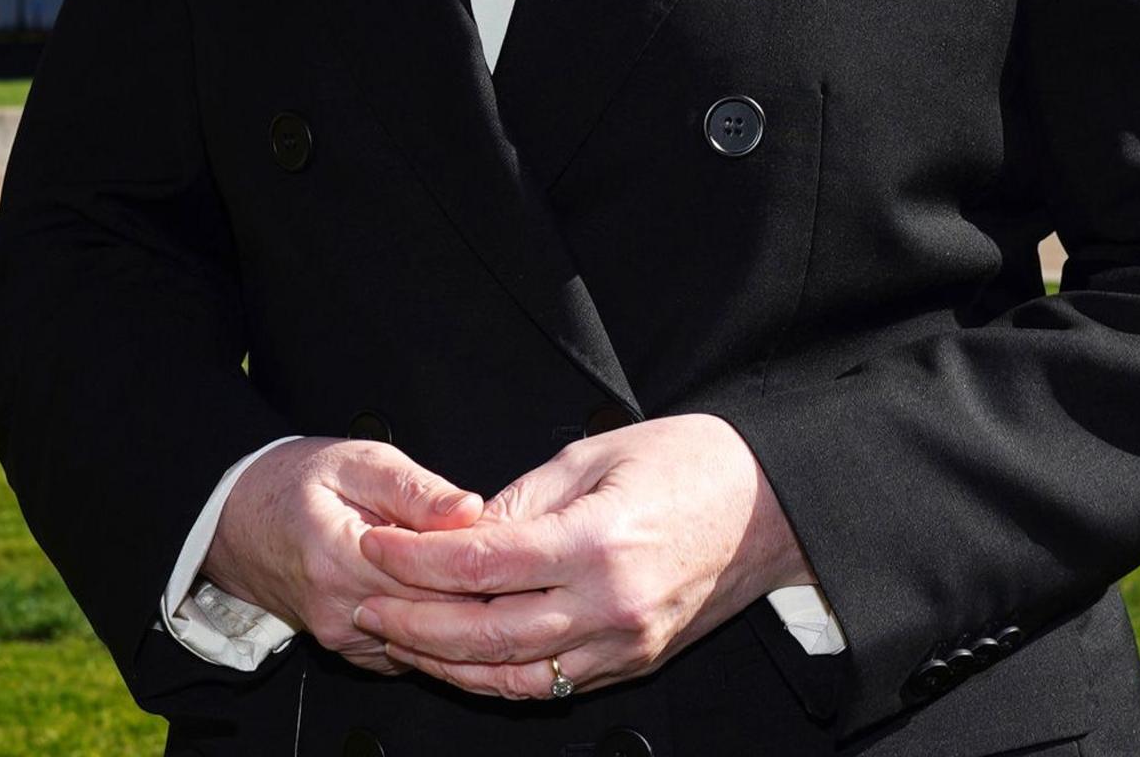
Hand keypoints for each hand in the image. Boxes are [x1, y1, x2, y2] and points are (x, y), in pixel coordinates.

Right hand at [198, 437, 487, 674]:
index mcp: (341, 560)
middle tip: (511, 563)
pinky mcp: (347, 648)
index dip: (484, 568)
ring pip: (427, 641)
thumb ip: (415, 489)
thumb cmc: (295, 482)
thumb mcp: (357, 462)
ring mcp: (341, 636)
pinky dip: (433, 625)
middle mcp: (339, 611)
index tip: (512, 546)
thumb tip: (470, 510)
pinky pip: (407, 648)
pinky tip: (447, 595)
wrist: (236, 519)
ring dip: (459, 613)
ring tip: (481, 575)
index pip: (438, 585)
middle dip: (481, 594)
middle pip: (439, 619)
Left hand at [348, 413, 811, 700]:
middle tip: (366, 603)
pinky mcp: (632, 661)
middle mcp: (608, 605)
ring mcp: (622, 643)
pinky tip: (460, 660)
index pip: (478, 563)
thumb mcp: (596, 454)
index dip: (414, 558)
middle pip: (482, 633)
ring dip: (444, 663)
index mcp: (596, 543)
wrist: (773, 505)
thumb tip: (459, 533)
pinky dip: (495, 678)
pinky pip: (548, 685)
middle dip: (412, 622)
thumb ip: (521, 501)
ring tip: (399, 638)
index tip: (374, 543)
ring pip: (510, 676)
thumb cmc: (694, 463)